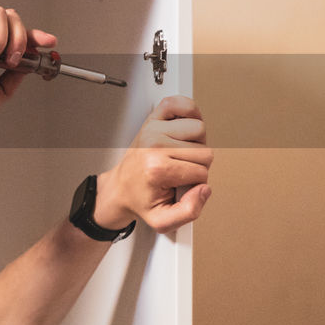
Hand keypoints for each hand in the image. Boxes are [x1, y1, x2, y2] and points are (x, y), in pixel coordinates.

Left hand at [95, 96, 212, 234]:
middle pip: (205, 151)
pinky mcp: (153, 117)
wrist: (120, 189)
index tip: (182, 186)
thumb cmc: (141, 200)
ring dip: (196, 143)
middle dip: (198, 165)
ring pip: (200, 129)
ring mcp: (154, 128)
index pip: (202, 172)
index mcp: (157, 169)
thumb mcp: (162, 220)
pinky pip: (181, 103)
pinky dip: (190, 112)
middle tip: (181, 171)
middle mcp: (155, 145)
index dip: (197, 183)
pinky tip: (183, 130)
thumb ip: (189, 212)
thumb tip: (204, 189)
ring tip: (181, 154)